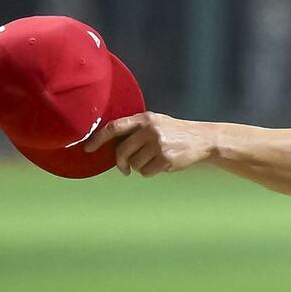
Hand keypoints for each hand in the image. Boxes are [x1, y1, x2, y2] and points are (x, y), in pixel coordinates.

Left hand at [84, 111, 214, 176]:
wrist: (202, 139)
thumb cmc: (173, 132)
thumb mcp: (155, 123)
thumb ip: (135, 130)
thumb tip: (109, 147)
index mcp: (144, 119)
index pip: (114, 127)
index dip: (98, 139)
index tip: (88, 148)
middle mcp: (150, 130)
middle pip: (122, 151)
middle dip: (121, 163)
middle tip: (124, 168)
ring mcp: (158, 145)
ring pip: (135, 164)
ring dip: (140, 167)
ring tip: (154, 160)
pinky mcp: (166, 159)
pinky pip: (146, 172)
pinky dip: (151, 172)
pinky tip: (162, 164)